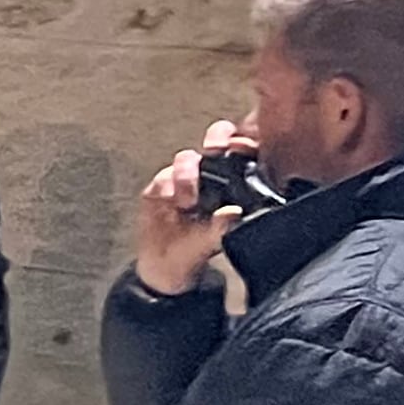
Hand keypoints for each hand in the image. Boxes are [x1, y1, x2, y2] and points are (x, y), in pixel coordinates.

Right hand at [131, 123, 250, 292]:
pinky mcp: (158, 187)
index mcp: (233, 181)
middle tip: (216, 150)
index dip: (245, 142)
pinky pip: (161, 177)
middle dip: (217, 138)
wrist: (166, 266)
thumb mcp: (216, 240)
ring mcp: (183, 178)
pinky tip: (168, 201)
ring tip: (187, 202)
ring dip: (187, 175)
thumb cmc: (197, 248)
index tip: (241, 147)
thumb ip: (224, 226)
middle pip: (217, 138)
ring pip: (187, 158)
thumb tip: (231, 212)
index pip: (244, 150)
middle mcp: (209, 173)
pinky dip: (165, 187)